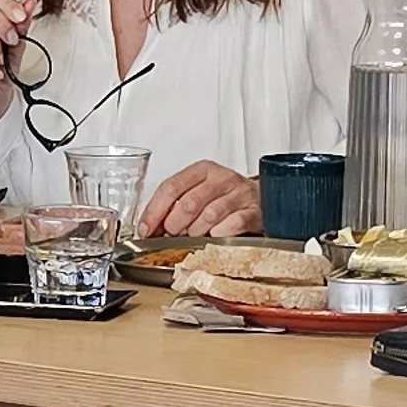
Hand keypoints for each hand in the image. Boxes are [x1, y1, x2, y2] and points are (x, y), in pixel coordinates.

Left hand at [145, 160, 260, 241]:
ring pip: (209, 215)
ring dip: (196, 231)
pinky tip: (215, 235)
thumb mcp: (198, 192)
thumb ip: (174, 204)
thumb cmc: (224, 198)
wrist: (261, 201)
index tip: (145, 229)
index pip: (171, 187)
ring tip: (194, 236)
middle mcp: (221, 178)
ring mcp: (239, 194)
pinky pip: (233, 224)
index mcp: (203, 170)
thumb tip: (148, 228)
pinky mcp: (253, 211)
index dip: (154, 211)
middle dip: (174, 224)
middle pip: (188, 203)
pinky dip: (220, 233)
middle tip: (172, 234)